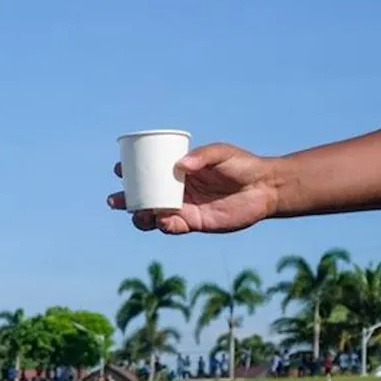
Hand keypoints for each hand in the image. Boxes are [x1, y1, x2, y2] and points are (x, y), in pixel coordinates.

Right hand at [107, 143, 282, 234]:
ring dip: (139, 216)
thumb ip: (203, 156)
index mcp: (178, 172)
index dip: (130, 173)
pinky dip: (163, 225)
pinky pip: (171, 227)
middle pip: (143, 197)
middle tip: (115, 199)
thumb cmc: (243, 165)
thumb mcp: (222, 153)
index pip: (148, 173)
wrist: (265, 188)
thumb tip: (180, 165)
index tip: (119, 169)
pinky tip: (162, 220)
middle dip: (125, 199)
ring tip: (137, 213)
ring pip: (152, 215)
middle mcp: (177, 191)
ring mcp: (183, 208)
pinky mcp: (194, 223)